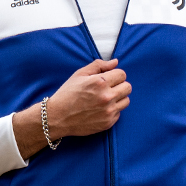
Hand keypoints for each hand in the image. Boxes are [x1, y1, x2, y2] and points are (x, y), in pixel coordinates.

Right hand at [13, 59, 130, 158]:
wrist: (57, 117)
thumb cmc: (67, 94)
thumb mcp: (79, 74)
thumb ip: (99, 65)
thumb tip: (115, 62)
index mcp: (100, 82)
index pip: (122, 74)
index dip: (116, 75)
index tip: (109, 78)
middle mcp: (107, 97)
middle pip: (128, 87)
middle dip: (120, 85)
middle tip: (109, 88)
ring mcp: (108, 111)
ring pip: (126, 100)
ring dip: (118, 98)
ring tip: (105, 98)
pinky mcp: (108, 122)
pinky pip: (119, 113)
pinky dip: (112, 110)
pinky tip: (100, 109)